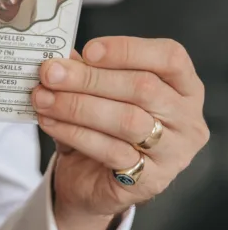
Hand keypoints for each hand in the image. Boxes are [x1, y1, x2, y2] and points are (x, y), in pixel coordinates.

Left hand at [33, 37, 207, 223]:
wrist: (93, 179)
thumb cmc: (104, 126)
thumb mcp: (98, 92)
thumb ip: (87, 70)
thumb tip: (61, 57)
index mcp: (183, 86)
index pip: (169, 57)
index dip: (128, 50)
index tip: (88, 51)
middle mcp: (187, 118)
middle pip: (143, 88)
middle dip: (90, 79)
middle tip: (51, 73)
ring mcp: (174, 152)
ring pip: (127, 120)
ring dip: (77, 106)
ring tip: (43, 98)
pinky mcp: (151, 180)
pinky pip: (112, 151)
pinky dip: (75, 133)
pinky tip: (51, 122)